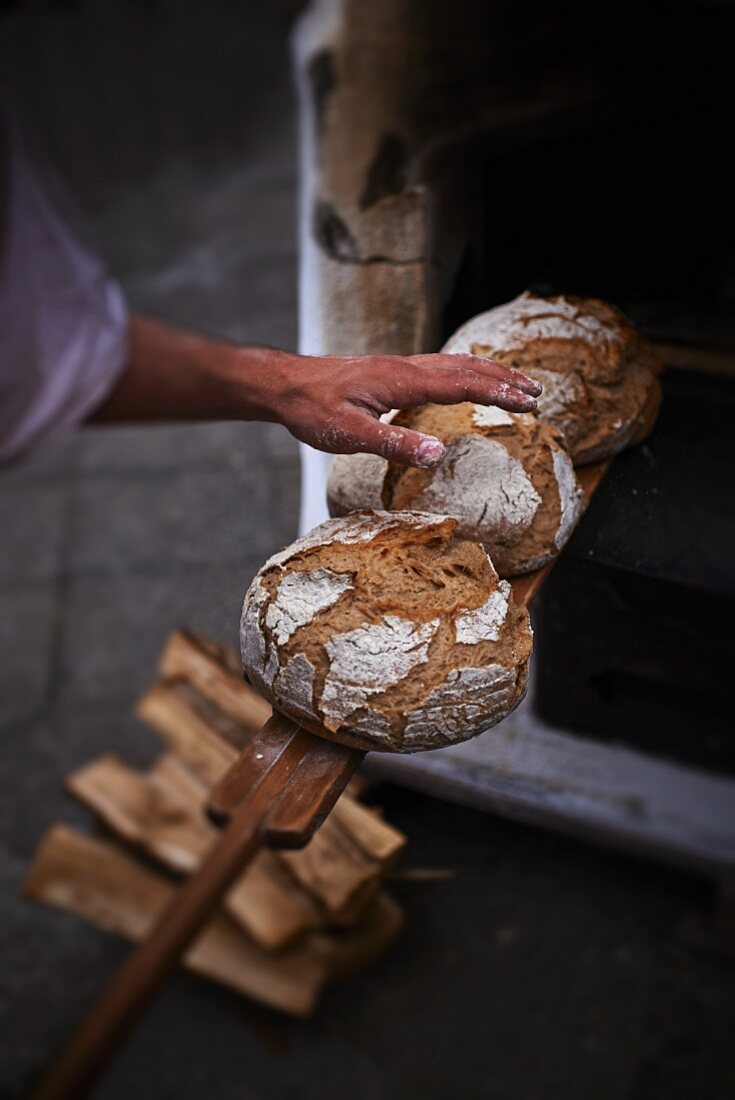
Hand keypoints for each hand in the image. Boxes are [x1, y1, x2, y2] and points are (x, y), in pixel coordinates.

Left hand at [269, 352, 541, 467]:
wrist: (285, 384)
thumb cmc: (313, 409)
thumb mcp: (350, 435)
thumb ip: (395, 445)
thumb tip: (439, 456)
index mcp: (403, 381)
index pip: (463, 386)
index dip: (499, 395)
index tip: (529, 404)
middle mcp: (407, 368)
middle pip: (467, 369)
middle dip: (504, 381)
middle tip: (537, 393)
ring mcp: (399, 367)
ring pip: (455, 364)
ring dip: (488, 372)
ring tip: (515, 383)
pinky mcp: (390, 371)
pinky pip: (439, 366)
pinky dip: (466, 371)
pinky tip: (466, 379)